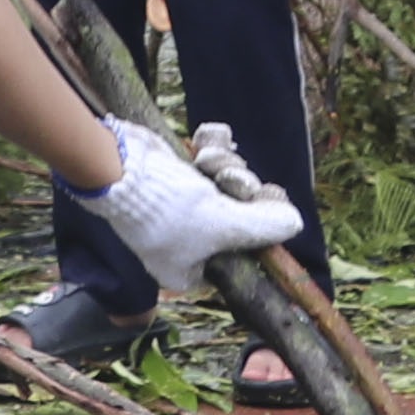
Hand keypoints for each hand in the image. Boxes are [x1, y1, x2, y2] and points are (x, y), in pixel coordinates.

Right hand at [84, 116, 302, 291]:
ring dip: (223, 166)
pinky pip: (207, 166)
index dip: (260, 232)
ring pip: (224, 187)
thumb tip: (295, 224)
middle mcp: (185, 245)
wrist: (118, 166)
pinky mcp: (174, 180)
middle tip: (233, 182)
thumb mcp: (224, 224)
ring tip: (207, 161)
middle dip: (240, 191)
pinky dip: (209, 151)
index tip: (268, 210)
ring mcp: (178, 211)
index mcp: (191, 271)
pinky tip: (202, 143)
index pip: (241, 258)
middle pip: (237, 217)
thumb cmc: (167, 208)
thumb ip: (263, 227)